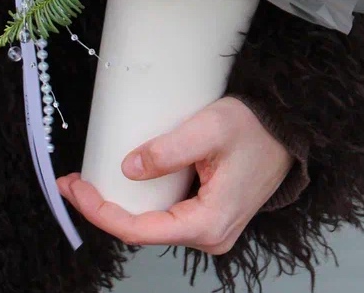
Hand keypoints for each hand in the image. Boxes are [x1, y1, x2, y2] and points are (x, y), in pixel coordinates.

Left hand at [57, 97, 293, 254]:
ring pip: (154, 224)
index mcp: (208, 222)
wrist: (290, 130)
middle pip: (143, 231)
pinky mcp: (211, 215)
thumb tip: (128, 169)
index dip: (100, 211)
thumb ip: (168, 150)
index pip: (139, 230)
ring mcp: (211, 228)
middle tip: (73, 181)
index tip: (74, 188)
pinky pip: (168, 214)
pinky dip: (143, 200)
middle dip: (104, 208)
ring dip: (121, 204)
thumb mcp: (209, 128)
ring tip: (90, 180)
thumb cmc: (256, 127)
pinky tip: (124, 182)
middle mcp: (210, 235)